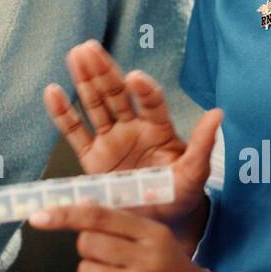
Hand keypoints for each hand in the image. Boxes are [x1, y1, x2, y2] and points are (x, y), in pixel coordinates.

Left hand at [29, 202, 212, 271]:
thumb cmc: (166, 260)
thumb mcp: (153, 233)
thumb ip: (120, 219)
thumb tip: (78, 204)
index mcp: (152, 232)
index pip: (99, 216)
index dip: (65, 214)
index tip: (38, 216)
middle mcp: (147, 257)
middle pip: (88, 242)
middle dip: (87, 243)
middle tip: (105, 248)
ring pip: (86, 267)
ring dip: (91, 266)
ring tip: (115, 267)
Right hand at [43, 39, 222, 236]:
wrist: (158, 222)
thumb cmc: (180, 195)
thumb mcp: (194, 173)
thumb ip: (203, 144)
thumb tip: (218, 113)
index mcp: (158, 128)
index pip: (150, 102)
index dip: (143, 90)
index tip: (135, 79)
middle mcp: (132, 128)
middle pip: (115, 94)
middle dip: (103, 71)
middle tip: (90, 49)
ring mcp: (110, 140)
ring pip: (94, 105)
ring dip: (84, 80)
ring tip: (75, 55)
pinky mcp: (92, 158)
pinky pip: (75, 133)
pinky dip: (62, 113)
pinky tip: (52, 91)